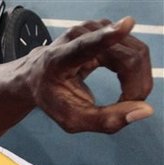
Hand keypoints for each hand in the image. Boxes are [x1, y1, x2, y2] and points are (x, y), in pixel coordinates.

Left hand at [28, 17, 152, 132]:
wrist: (36, 77)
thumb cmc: (53, 99)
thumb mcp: (73, 120)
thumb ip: (106, 120)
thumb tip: (145, 111)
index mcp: (59, 59)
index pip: (85, 46)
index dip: (107, 37)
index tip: (125, 26)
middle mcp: (77, 38)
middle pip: (126, 57)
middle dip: (136, 86)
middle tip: (129, 107)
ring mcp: (92, 29)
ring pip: (135, 53)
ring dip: (137, 80)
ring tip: (124, 99)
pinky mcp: (104, 29)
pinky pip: (133, 51)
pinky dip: (135, 72)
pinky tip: (126, 85)